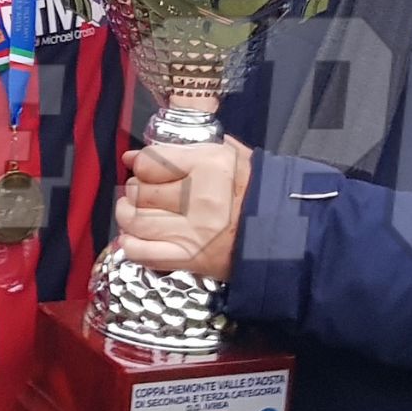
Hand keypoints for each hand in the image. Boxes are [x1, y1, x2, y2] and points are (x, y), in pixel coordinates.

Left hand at [116, 135, 252, 281]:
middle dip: (135, 191)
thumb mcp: (225, 154)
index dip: (141, 165)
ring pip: (135, 221)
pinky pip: (142, 253)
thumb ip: (179, 151)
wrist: (284, 229)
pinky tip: (134, 237)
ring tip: (135, 212)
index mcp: (207, 164)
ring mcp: (192, 231)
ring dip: (128, 215)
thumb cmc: (254, 187)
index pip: (148, 163)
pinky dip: (130, 245)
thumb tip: (132, 157)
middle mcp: (197, 197)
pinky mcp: (190, 259)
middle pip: (139, 192)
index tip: (145, 170)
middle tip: (144, 193)